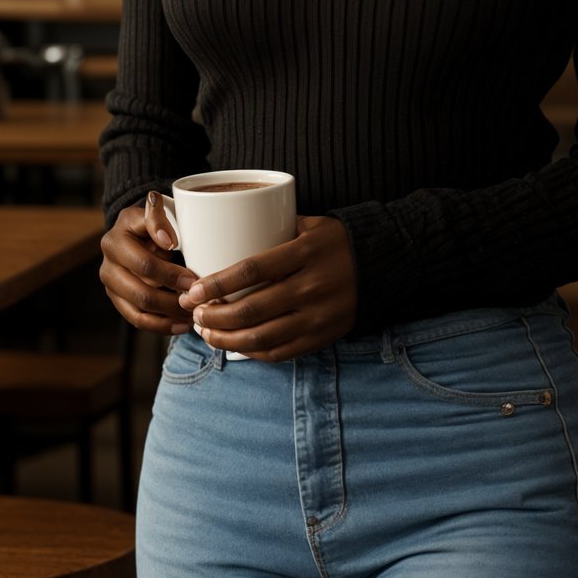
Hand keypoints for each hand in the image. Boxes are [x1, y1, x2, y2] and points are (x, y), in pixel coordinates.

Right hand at [99, 190, 198, 332]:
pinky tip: (182, 325)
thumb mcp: (155, 210)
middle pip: (141, 292)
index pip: (144, 265)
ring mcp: (111, 285)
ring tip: (193, 315)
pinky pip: (137, 320)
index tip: (193, 279)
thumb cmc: (154, 220)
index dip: (170, 274)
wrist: (138, 230)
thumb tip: (167, 240)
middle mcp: (107, 265)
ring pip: (139, 310)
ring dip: (169, 315)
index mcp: (115, 241)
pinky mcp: (117, 299)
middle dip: (172, 300)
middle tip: (196, 301)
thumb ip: (158, 218)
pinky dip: (161, 326)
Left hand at [179, 215, 356, 361]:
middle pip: (251, 310)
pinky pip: (281, 352)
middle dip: (214, 316)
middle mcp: (312, 286)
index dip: (217, 284)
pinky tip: (235, 345)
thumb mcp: (309, 224)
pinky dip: (252, 353)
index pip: (251, 270)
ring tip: (207, 333)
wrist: (383, 263)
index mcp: (305, 252)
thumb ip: (273, 229)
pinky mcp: (323, 336)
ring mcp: (319, 316)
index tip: (194, 291)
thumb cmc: (336, 240)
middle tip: (195, 314)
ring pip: (262, 338)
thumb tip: (225, 234)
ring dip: (226, 339)